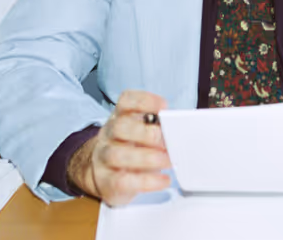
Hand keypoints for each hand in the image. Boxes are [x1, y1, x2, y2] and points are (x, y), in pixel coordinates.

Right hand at [68, 90, 171, 206]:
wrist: (102, 176)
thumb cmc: (129, 151)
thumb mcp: (140, 134)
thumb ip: (156, 129)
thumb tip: (179, 130)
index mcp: (119, 117)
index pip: (126, 101)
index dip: (144, 101)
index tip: (163, 106)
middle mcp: (109, 134)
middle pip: (120, 126)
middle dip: (146, 133)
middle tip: (167, 141)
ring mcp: (104, 158)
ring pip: (118, 154)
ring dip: (147, 158)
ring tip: (168, 161)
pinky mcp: (106, 182)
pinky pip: (122, 181)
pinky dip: (147, 181)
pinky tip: (163, 180)